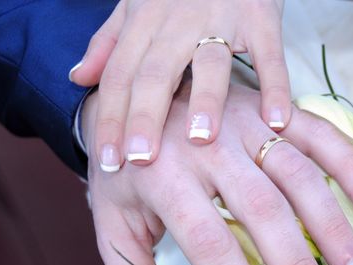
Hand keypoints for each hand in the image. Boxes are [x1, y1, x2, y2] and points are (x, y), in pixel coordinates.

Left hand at [71, 0, 289, 171]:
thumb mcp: (138, 5)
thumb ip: (110, 42)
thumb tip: (78, 78)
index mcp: (144, 18)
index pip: (119, 74)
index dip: (110, 118)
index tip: (107, 160)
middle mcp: (178, 18)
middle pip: (156, 72)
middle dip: (145, 118)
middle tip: (140, 161)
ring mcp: (222, 15)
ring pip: (210, 60)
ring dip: (206, 99)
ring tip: (200, 140)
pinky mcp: (262, 16)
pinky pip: (269, 56)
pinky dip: (275, 87)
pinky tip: (274, 121)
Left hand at [82, 82, 352, 264]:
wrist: (139, 93)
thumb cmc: (131, 172)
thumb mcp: (116, 229)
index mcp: (163, 178)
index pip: (210, 245)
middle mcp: (208, 145)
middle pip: (263, 212)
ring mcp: (246, 123)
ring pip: (299, 177)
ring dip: (333, 227)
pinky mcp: (273, 110)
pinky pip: (319, 136)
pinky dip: (349, 167)